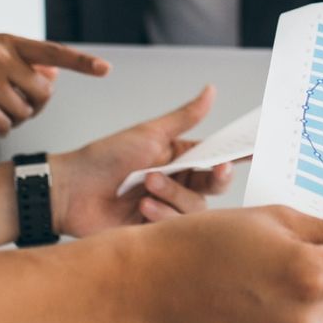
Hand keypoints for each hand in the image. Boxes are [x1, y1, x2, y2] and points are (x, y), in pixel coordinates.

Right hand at [0, 35, 109, 137]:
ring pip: (23, 113)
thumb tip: (52, 76)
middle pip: (43, 94)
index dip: (81, 62)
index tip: (105, 69)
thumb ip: (17, 60)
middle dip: (33, 107)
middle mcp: (0, 56)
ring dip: (12, 120)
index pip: (53, 52)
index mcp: (7, 40)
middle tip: (13, 106)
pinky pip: (2, 127)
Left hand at [50, 87, 234, 236]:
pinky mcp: (155, 232)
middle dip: (212, 179)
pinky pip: (176, 228)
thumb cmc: (104, 158)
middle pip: (214, 187)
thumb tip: (211, 90)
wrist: (71, 191)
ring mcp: (167, 208)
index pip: (217, 158)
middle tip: (211, 171)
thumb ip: (185, 117)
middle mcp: (178, 184)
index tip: (251, 153)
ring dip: (174, 195)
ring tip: (146, 187)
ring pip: (196, 209)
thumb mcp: (148, 134)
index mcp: (179, 159)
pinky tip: (141, 208)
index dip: (236, 156)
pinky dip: (161, 215)